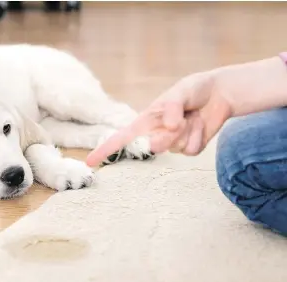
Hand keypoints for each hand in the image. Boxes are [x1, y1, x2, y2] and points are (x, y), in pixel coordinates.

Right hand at [86, 70, 232, 166]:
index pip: (121, 137)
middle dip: (167, 136)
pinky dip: (199, 136)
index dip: (105, 149)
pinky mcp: (188, 148)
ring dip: (187, 131)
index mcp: (146, 120)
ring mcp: (172, 143)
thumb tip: (169, 126)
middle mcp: (156, 133)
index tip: (91, 161)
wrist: (219, 94)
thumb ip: (171, 107)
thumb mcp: (180, 91)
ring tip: (193, 116)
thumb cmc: (194, 89)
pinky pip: (191, 150)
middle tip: (181, 120)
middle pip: (154, 146)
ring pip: (174, 148)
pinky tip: (201, 124)